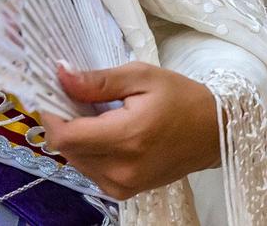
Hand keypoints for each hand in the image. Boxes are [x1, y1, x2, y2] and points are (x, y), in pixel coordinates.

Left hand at [42, 62, 220, 200]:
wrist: (214, 133)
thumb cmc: (180, 98)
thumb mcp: (140, 77)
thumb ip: (97, 80)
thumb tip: (60, 74)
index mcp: (126, 139)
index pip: (65, 137)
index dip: (51, 114)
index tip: (55, 92)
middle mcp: (122, 170)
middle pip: (67, 149)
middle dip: (63, 122)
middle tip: (76, 98)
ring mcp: (124, 185)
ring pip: (75, 161)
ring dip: (75, 137)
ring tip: (95, 115)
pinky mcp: (126, 191)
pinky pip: (90, 170)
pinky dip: (88, 151)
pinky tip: (104, 133)